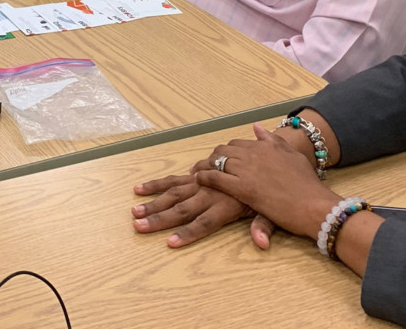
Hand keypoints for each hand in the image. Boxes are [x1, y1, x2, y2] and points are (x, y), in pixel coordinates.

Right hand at [132, 171, 271, 248]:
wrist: (267, 160)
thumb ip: (263, 227)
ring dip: (153, 201)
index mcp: (227, 205)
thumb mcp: (271, 212)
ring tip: (134, 210)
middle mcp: (210, 193)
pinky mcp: (198, 175)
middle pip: (182, 208)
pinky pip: (176, 179)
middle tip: (138, 225)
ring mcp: (202, 183)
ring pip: (173, 192)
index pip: (204, 222)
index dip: (188, 233)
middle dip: (159, 218)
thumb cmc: (267, 192)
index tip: (169, 243)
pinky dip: (158, 183)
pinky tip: (142, 188)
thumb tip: (261, 244)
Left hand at [195, 124, 341, 241]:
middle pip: (224, 150)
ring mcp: (247, 170)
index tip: (222, 158)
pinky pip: (216, 178)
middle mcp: (254, 154)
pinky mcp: (243, 188)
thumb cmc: (308, 185)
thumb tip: (256, 127)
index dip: (228, 151)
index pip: (238, 144)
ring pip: (217, 162)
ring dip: (205, 166)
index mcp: (266, 146)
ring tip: (198, 173)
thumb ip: (273, 141)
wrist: (314, 205)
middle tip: (207, 166)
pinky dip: (204, 178)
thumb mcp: (292, 156)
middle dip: (214, 157)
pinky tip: (199, 180)